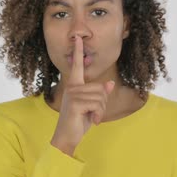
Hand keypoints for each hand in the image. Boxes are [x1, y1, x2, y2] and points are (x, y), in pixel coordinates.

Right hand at [50, 35, 115, 154]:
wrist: (67, 137)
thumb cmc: (79, 122)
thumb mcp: (92, 107)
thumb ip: (100, 95)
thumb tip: (109, 83)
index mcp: (74, 86)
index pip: (77, 66)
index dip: (78, 52)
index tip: (78, 38)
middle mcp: (72, 87)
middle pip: (101, 88)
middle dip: (103, 103)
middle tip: (93, 113)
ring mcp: (72, 94)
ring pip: (101, 97)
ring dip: (101, 111)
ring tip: (91, 117)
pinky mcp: (75, 103)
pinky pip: (98, 105)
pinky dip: (99, 116)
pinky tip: (92, 121)